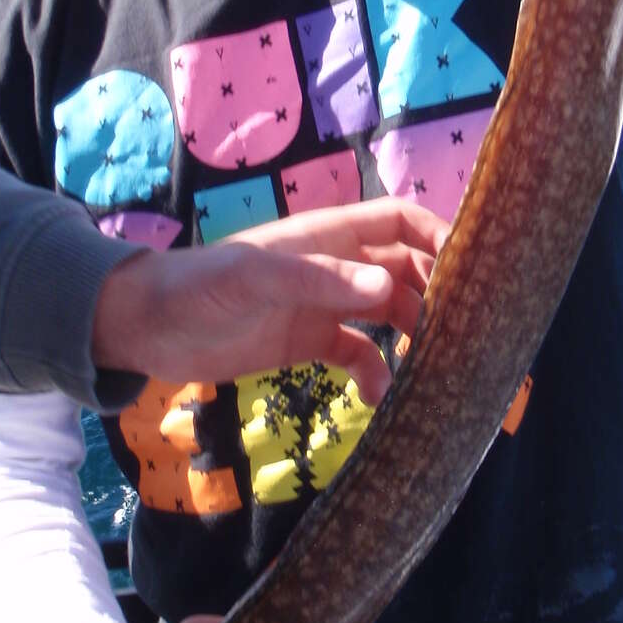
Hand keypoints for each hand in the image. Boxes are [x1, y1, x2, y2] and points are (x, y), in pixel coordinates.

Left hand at [91, 197, 446, 404]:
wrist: (145, 327)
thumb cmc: (196, 288)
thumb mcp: (254, 279)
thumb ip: (317, 281)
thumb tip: (387, 292)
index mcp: (328, 236)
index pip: (400, 222)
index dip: (440, 237)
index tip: (476, 271)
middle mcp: (335, 266)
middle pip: (407, 270)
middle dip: (440, 294)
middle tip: (471, 333)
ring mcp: (323, 305)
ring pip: (390, 313)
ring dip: (416, 336)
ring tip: (438, 369)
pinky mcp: (308, 342)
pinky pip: (359, 354)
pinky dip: (377, 373)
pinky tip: (380, 400)